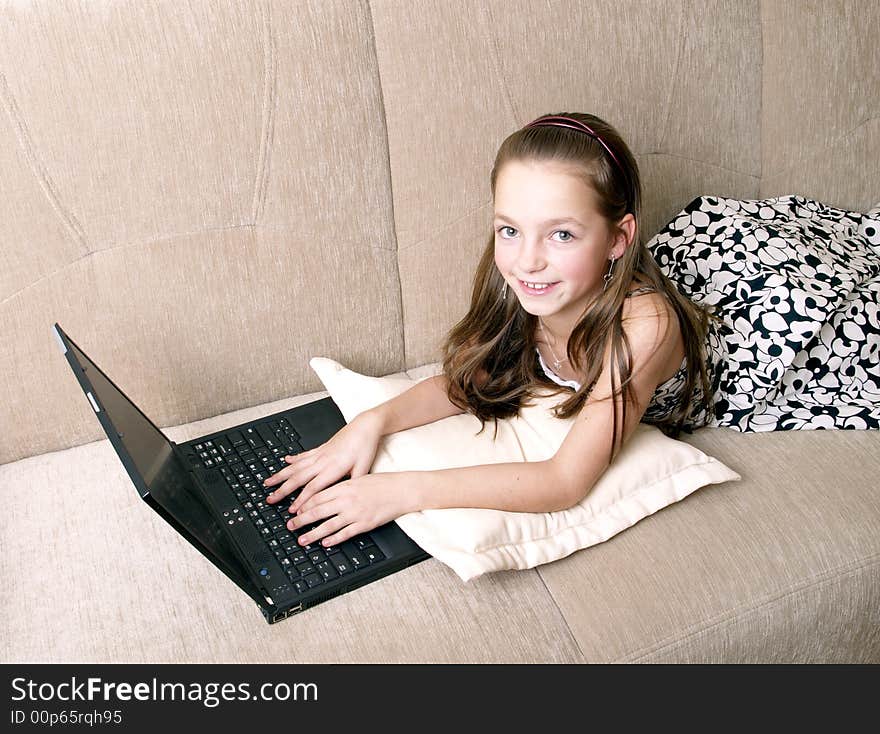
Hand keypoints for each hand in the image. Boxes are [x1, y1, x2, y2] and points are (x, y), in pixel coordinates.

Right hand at [263, 410, 383, 507]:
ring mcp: (320, 453)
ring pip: (296, 466)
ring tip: (268, 482)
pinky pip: (303, 455)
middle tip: (270, 499)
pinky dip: (293, 459)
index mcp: (333, 468)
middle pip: (298, 478)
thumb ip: (353, 484)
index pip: (313, 488)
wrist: (365, 426)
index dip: (301, 500)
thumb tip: (346, 499)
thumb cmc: (365, 446)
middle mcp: (323, 460)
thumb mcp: (364, 469)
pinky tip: (285, 461)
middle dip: (282, 490)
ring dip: (281, 475)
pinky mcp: (321, 447)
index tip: (292, 510)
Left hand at [286, 472, 413, 546]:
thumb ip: (342, 486)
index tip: (294, 511)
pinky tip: (325, 543)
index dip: (303, 505)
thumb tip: (326, 493)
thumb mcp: (359, 479)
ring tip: (302, 540)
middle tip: (290, 526)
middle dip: (301, 520)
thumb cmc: (382, 483)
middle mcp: (347, 500)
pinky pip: (345, 533)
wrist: (402, 489)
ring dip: (313, 533)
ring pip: (328, 525)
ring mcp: (355, 513)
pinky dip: (334, 539)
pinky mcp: (365, 524)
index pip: (317, 496)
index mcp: (345, 487)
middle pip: (318, 511)